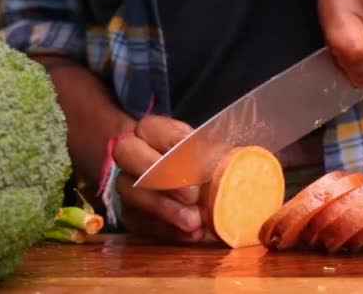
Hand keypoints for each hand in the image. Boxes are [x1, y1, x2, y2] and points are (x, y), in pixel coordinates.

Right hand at [113, 115, 204, 242]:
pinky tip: (192, 234)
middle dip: (161, 174)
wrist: (197, 190)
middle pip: (126, 153)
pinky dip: (169, 231)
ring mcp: (127, 185)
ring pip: (132, 192)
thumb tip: (236, 166)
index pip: (150, 128)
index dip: (173, 141)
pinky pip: (141, 223)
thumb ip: (215, 156)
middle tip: (192, 194)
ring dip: (166, 209)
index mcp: (152, 131)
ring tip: (195, 221)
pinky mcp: (130, 215)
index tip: (199, 157)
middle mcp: (132, 155)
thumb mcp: (213, 154)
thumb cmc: (207, 165)